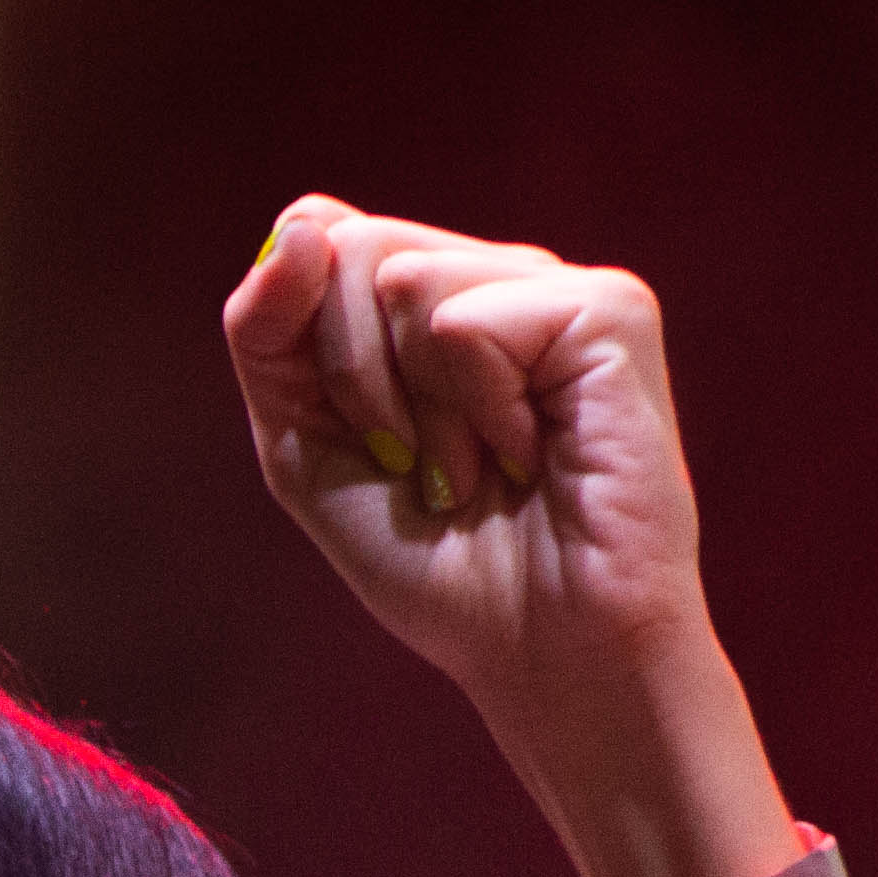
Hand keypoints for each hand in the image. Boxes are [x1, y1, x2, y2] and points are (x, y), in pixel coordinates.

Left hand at [223, 197, 789, 876]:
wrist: (542, 652)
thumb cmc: (439, 564)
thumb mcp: (306, 447)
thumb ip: (269, 335)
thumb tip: (298, 224)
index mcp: (425, 298)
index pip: (312, 237)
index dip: (300, 337)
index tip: (358, 438)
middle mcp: (490, 274)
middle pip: (343, 248)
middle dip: (351, 381)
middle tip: (418, 464)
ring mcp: (552, 284)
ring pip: (399, 280)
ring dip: (416, 410)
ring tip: (479, 467)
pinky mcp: (608, 309)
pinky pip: (465, 323)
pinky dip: (477, 413)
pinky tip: (531, 455)